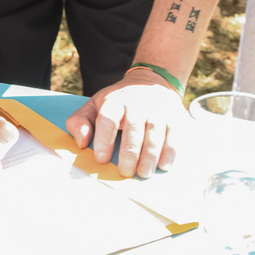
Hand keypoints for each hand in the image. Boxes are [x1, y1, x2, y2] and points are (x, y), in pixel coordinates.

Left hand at [66, 69, 188, 178]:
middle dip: (129, 154)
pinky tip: (163, 165)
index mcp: (114, 101)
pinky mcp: (174, 116)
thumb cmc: (119, 100)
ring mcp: (157, 109)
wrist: (151, 81)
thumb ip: (80, 121)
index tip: (101, 159)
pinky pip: (173, 135)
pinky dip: (170, 151)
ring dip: (150, 156)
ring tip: (143, 173)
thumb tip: (81, 143)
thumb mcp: (95, 104)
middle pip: (133, 130)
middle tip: (125, 172)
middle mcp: (137, 104)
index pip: (108, 120)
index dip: (104, 140)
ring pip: (154, 134)